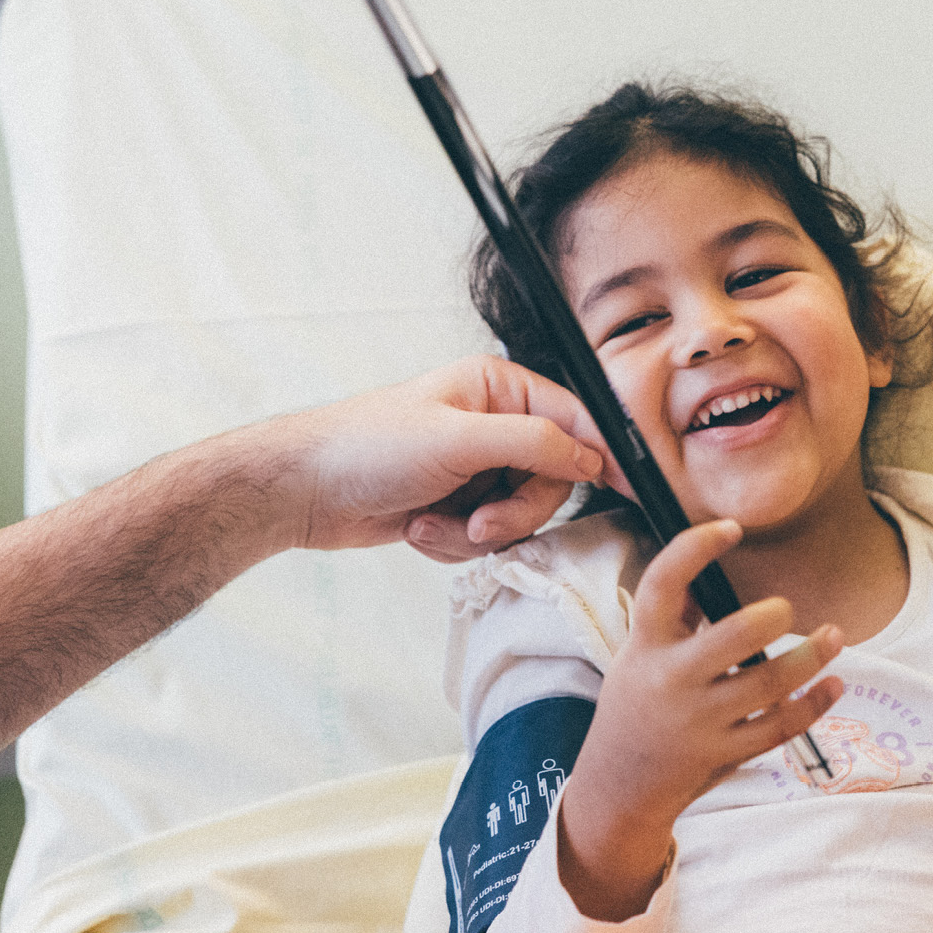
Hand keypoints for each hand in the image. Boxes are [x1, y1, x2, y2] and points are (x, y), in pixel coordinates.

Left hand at [278, 355, 613, 556]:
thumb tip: (589, 455)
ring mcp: (475, 467)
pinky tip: (418, 528)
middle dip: (514, 510)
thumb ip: (533, 443)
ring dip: (476, 532)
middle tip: (479, 520)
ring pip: (519, 515)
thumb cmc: (365, 447)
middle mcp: (493, 425)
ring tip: (432, 523)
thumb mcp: (458, 439)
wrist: (304, 492)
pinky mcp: (457, 505)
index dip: (601, 455)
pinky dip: (453, 543)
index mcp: (498, 388)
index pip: (574, 419)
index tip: (628, 487)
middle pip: (551, 479)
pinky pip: (486, 537)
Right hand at [556, 519, 845, 920]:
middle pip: (734, 636)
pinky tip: (833, 683)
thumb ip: (674, 613)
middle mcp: (671, 679)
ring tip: (835, 636)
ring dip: (810, 657)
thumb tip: (708, 563)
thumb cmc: (637, 703)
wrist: (618, 784)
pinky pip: (780, 727)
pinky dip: (814, 705)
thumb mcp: (639, 653)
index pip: (663, 583)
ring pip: (769, 684)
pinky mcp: (724, 752)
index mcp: (646, 644)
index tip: (731, 529)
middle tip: (786, 609)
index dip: (695, 548)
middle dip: (772, 616)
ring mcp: (699, 721)